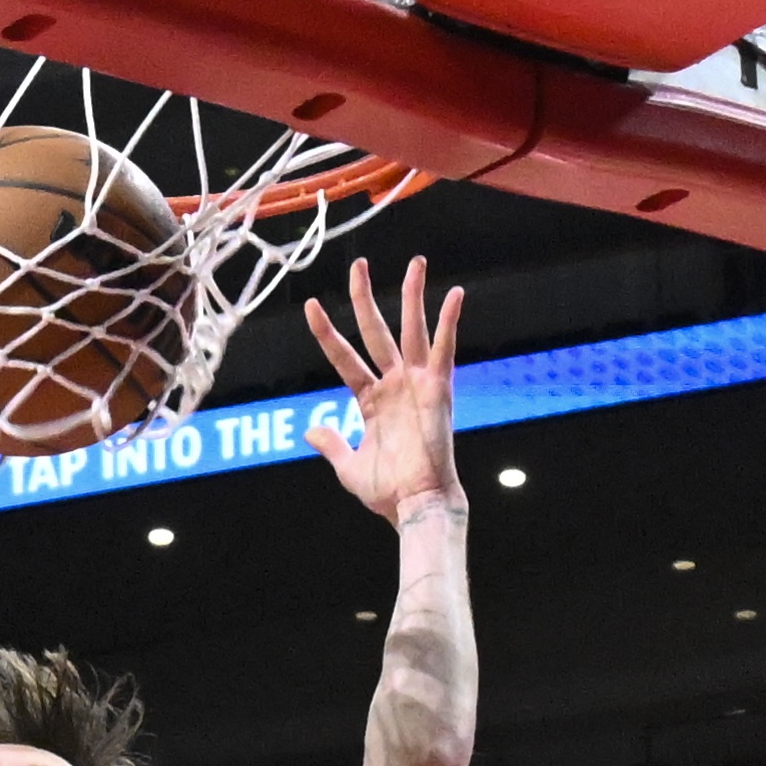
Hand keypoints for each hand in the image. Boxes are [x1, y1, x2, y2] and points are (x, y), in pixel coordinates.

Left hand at [303, 257, 464, 528]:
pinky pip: (444, 349)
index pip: (344, 357)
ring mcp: (416, 383)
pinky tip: (454, 294)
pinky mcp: (438, 388)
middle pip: (376, 330)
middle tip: (357, 264)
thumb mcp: (348, 467)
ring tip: (415, 262)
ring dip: (412, 295)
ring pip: (412, 329)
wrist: (415, 504)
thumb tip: (311, 430)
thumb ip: (331, 444)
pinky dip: (449, 322)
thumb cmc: (387, 491)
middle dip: (364, 297)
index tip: (311, 306)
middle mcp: (394, 385)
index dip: (327, 333)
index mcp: (371, 400)